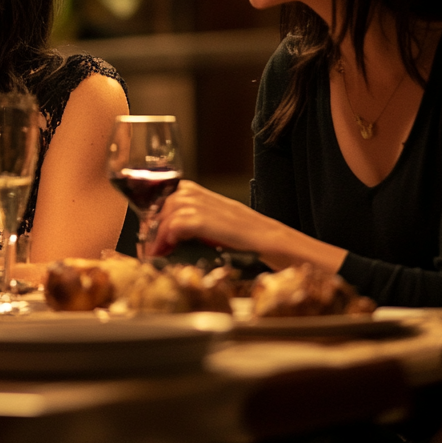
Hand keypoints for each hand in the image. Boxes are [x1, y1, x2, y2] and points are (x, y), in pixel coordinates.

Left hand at [148, 181, 346, 274]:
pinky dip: (169, 235)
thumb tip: (176, 243)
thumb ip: (207, 232)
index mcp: (216, 201)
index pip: (177, 192)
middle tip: (151, 245)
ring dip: (159, 230)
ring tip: (157, 251)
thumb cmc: (262, 249)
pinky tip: (168, 249)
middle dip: (155, 221)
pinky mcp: (217, 222)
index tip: (151, 232)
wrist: (291, 250)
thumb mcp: (229, 235)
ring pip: (172, 207)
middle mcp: (215, 200)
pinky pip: (180, 222)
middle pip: (171, 197)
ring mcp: (217, 209)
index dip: (159, 208)